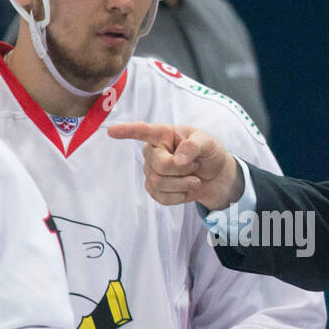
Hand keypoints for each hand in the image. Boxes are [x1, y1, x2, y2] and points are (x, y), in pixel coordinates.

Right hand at [107, 121, 243, 210]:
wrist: (217, 177)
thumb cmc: (209, 153)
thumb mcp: (208, 143)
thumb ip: (194, 146)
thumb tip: (178, 158)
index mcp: (164, 135)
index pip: (143, 132)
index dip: (127, 131)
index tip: (111, 131)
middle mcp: (153, 152)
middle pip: (159, 166)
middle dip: (183, 169)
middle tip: (196, 166)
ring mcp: (151, 172)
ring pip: (159, 183)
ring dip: (184, 183)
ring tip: (195, 178)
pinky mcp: (155, 190)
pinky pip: (162, 197)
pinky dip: (180, 196)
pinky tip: (187, 189)